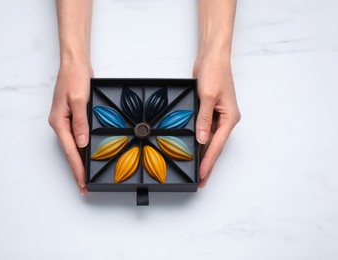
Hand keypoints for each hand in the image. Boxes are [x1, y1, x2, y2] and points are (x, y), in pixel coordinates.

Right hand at [48, 62, 92, 194]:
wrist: (75, 62)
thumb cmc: (75, 78)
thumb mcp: (79, 100)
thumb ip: (80, 123)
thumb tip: (81, 144)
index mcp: (59, 122)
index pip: (70, 151)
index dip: (77, 168)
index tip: (83, 182)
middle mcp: (60, 123)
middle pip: (70, 151)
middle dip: (77, 169)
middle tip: (85, 185)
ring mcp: (66, 120)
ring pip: (73, 145)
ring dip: (79, 160)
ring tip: (86, 174)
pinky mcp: (72, 115)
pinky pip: (76, 136)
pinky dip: (81, 147)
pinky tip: (87, 154)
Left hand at [193, 53, 240, 187]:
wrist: (212, 57)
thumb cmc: (214, 73)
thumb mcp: (207, 97)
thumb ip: (204, 120)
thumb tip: (202, 139)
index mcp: (230, 118)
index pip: (217, 145)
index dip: (208, 162)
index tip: (202, 175)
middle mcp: (226, 119)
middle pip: (215, 146)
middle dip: (208, 163)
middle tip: (201, 180)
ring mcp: (219, 116)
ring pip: (211, 140)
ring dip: (204, 153)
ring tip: (197, 169)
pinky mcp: (211, 111)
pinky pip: (206, 130)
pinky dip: (201, 140)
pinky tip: (194, 148)